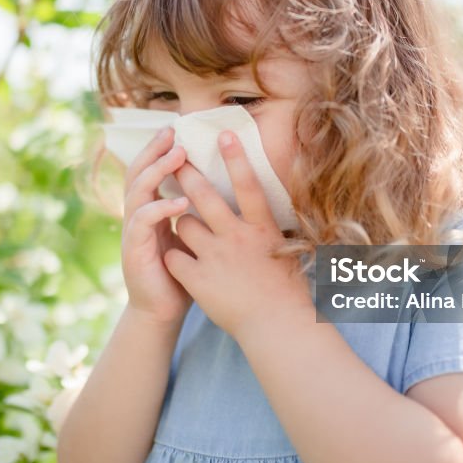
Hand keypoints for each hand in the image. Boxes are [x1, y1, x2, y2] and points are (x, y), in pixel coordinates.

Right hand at [119, 126, 194, 326]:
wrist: (164, 311)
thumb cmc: (183, 273)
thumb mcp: (192, 236)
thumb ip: (198, 212)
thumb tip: (226, 186)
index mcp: (150, 210)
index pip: (150, 171)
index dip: (159, 150)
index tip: (177, 129)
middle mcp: (137, 216)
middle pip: (138, 173)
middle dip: (154, 150)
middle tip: (172, 131)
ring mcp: (132, 232)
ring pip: (137, 191)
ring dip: (157, 171)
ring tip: (177, 156)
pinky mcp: (134, 250)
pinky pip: (142, 222)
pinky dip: (160, 208)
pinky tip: (179, 202)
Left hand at [162, 130, 314, 339]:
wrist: (276, 328)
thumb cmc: (288, 291)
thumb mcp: (288, 251)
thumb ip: (276, 228)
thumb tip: (272, 209)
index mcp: (262, 229)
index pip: (248, 185)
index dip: (236, 158)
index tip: (223, 134)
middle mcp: (237, 238)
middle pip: (205, 196)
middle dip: (187, 173)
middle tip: (175, 159)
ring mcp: (215, 258)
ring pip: (184, 224)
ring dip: (181, 222)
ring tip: (186, 228)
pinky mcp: (198, 279)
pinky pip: (174, 257)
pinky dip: (173, 256)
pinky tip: (177, 261)